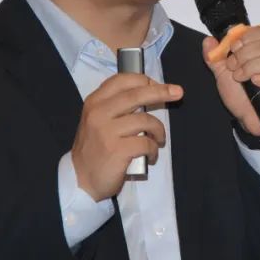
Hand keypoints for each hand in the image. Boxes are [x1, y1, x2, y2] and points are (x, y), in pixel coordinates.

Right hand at [70, 73, 183, 200]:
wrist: (80, 179)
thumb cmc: (95, 148)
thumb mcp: (97, 120)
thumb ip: (115, 106)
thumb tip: (148, 92)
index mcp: (94, 103)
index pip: (121, 80)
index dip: (143, 80)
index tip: (157, 84)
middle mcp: (99, 113)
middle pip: (136, 95)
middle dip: (161, 92)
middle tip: (178, 92)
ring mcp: (107, 132)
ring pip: (145, 120)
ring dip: (159, 130)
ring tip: (159, 140)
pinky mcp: (117, 150)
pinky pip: (146, 143)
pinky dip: (153, 149)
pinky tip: (150, 156)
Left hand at [202, 26, 259, 136]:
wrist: (247, 120)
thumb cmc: (240, 96)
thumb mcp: (224, 73)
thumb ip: (215, 56)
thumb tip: (208, 41)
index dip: (246, 38)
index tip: (233, 50)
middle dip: (245, 55)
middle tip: (233, 67)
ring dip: (252, 67)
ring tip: (241, 77)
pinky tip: (256, 82)